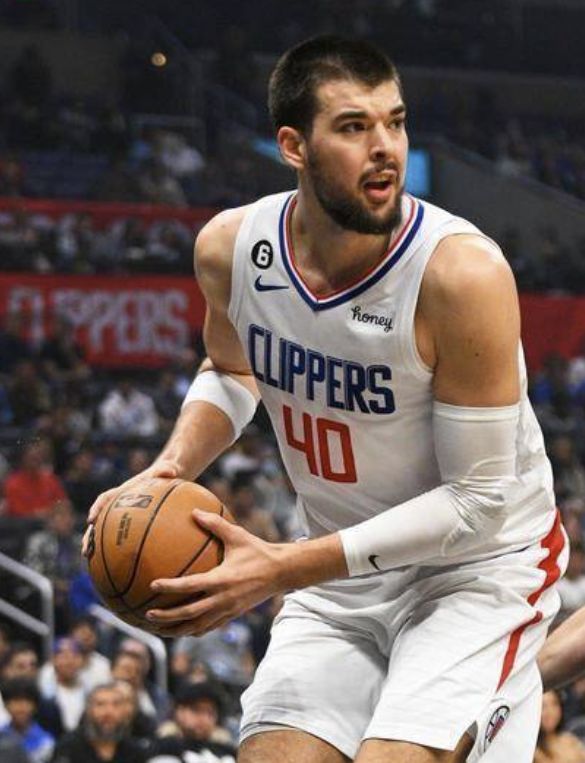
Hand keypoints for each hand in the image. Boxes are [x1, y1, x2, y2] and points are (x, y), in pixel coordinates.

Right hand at [81, 460, 180, 556]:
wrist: (167, 477)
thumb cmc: (166, 473)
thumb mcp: (168, 469)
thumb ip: (167, 469)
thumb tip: (171, 470)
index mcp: (124, 492)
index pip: (106, 499)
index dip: (97, 508)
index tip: (91, 520)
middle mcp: (120, 506)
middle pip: (98, 522)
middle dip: (90, 536)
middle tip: (85, 551)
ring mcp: (125, 516)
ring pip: (106, 534)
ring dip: (98, 548)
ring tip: (95, 564)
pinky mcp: (133, 524)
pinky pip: (124, 540)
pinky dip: (120, 552)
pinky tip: (122, 570)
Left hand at [145, 510, 286, 636]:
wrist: (281, 572)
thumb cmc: (258, 551)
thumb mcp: (237, 535)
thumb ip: (214, 524)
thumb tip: (194, 511)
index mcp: (222, 579)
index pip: (190, 585)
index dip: (170, 587)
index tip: (153, 585)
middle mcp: (223, 598)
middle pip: (189, 614)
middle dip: (167, 617)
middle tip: (148, 616)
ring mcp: (228, 610)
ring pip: (197, 626)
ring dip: (177, 629)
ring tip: (159, 630)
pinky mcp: (232, 615)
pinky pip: (209, 627)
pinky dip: (194, 630)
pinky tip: (182, 630)